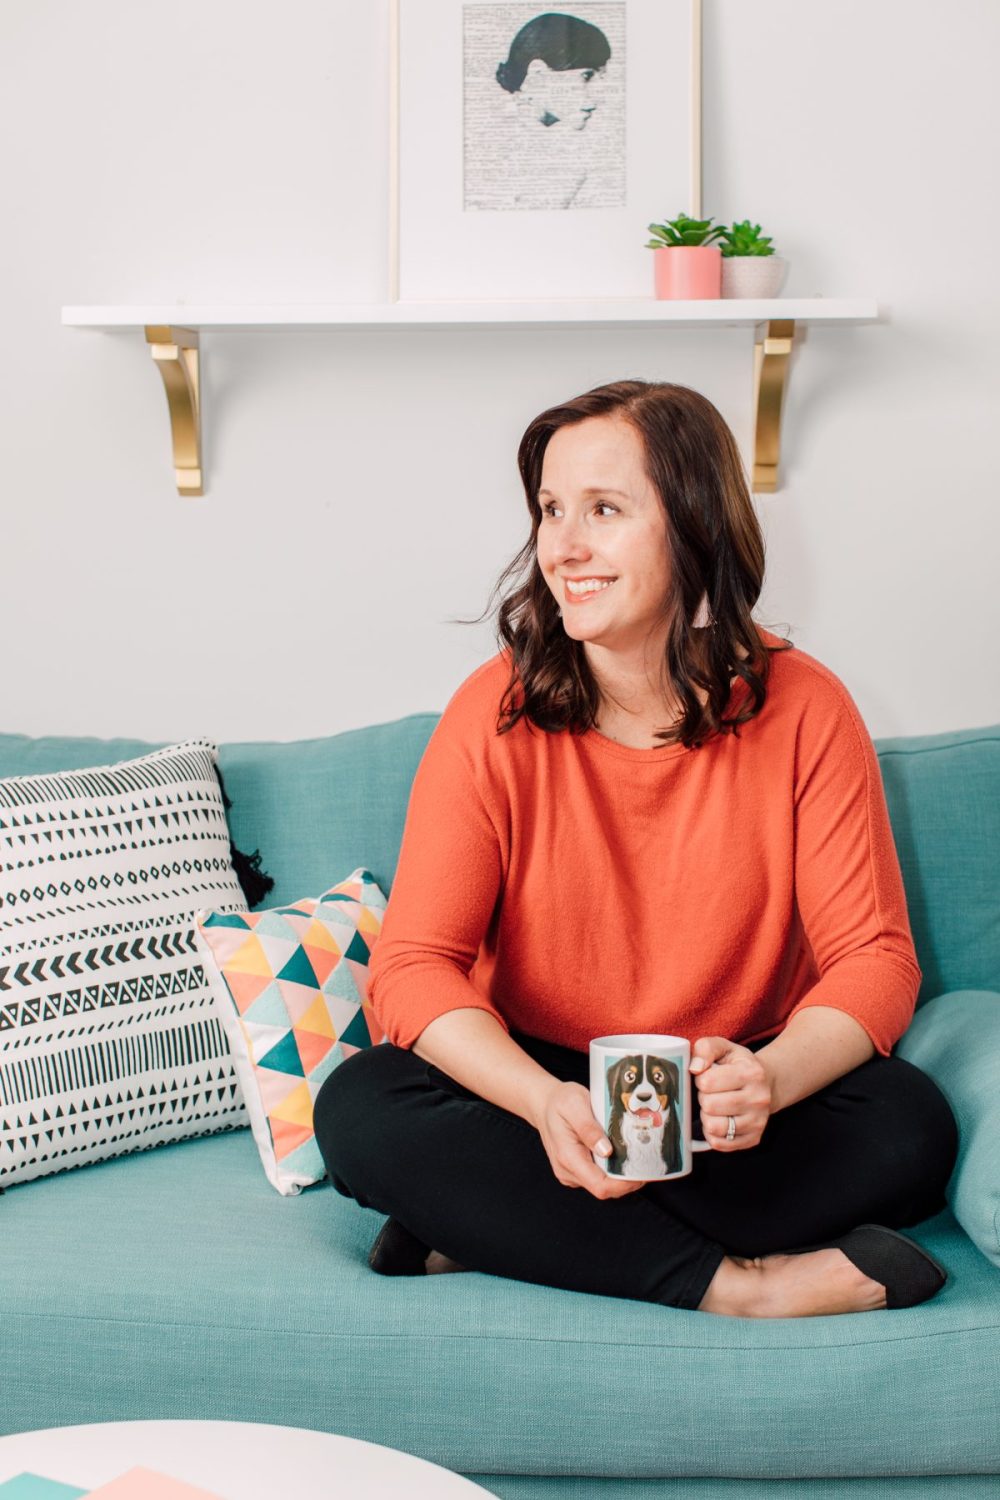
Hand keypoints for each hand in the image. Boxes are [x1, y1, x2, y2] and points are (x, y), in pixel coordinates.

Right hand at [533, 1079, 645, 1198]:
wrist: (543, 1103)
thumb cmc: (559, 1101)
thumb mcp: (575, 1104)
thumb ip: (589, 1128)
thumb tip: (606, 1150)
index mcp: (568, 1157)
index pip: (600, 1186)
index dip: (624, 1185)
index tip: (642, 1172)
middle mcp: (567, 1171)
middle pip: (605, 1189)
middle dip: (627, 1180)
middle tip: (645, 1161)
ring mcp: (570, 1173)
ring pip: (602, 1185)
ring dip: (620, 1175)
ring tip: (634, 1156)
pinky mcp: (575, 1170)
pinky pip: (597, 1177)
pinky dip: (611, 1170)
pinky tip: (619, 1155)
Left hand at [690, 1036, 773, 1150]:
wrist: (767, 1084)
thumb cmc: (739, 1065)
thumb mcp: (724, 1048)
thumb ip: (705, 1048)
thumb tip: (694, 1068)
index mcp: (751, 1073)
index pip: (707, 1082)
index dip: (700, 1079)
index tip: (707, 1077)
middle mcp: (758, 1099)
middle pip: (709, 1105)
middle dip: (703, 1098)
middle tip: (711, 1093)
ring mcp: (757, 1122)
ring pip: (713, 1127)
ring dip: (706, 1116)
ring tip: (714, 1107)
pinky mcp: (753, 1139)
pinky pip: (719, 1144)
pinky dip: (712, 1133)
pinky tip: (718, 1120)